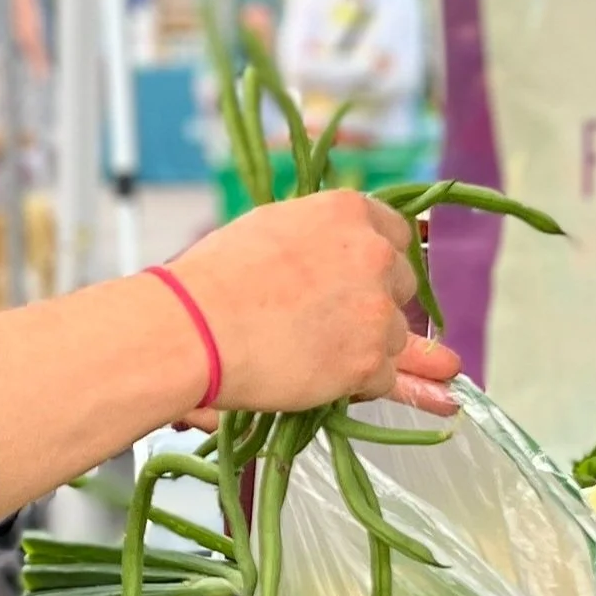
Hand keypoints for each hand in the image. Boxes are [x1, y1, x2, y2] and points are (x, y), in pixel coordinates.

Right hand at [167, 193, 461, 420]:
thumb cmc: (213, 279)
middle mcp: (374, 254)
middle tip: (329, 322)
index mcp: (348, 212)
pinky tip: (323, 377)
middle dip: (374, 304)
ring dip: (364, 347)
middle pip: (401, 285)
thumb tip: (335, 257)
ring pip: (393, 335)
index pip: (395, 234)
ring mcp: (376, 309)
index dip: (377, 263)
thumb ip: (318, 238)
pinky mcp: (368, 361)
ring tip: (313, 354)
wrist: (194, 328)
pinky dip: (358, 383)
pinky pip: (383, 377)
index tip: (360, 281)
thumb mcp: (271, 229)